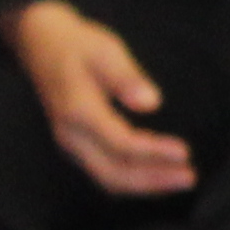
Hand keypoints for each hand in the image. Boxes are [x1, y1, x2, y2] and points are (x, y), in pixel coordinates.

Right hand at [3, 0, 194, 197]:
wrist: (41, 44)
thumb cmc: (77, 45)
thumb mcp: (105, 51)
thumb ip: (127, 78)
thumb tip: (151, 102)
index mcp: (78, 112)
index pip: (120, 144)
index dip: (154, 152)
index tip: (185, 153)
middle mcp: (70, 135)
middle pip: (112, 173)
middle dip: (153, 181)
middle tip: (189, 177)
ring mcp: (71, 143)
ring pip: (108, 179)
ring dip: (145, 184)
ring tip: (180, 179)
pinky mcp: (76, 145)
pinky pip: (104, 172)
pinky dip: (133, 180)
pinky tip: (158, 175)